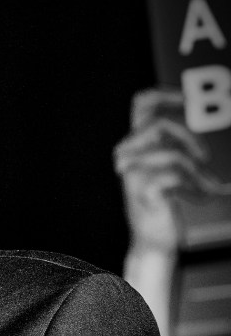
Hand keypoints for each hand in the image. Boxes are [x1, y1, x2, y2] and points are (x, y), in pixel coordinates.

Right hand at [112, 89, 223, 252]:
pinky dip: (195, 187)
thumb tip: (198, 121)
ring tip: (207, 185)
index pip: (141, 104)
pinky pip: (175, 176)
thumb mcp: (168, 167)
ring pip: (173, 154)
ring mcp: (133, 174)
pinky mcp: (143, 192)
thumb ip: (174, 143)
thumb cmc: (163, 203)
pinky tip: (199, 197)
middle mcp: (129, 155)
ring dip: (199, 172)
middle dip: (190, 137)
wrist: (153, 241)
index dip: (164, 94)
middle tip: (204, 157)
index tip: (187, 98)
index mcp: (135, 144)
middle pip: (158, 123)